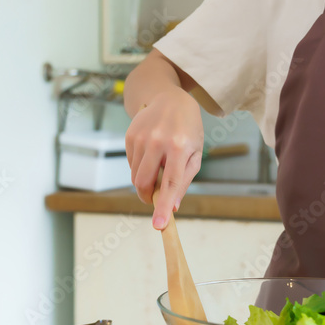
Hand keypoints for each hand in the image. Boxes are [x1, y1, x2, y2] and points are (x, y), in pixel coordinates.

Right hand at [125, 87, 203, 229]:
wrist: (170, 99)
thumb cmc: (188, 130)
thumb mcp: (195, 154)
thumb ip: (183, 181)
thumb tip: (173, 206)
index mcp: (179, 147)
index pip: (170, 184)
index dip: (164, 206)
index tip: (159, 225)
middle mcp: (157, 141)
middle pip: (144, 183)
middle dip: (148, 197)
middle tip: (154, 200)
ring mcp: (141, 137)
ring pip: (135, 176)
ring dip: (145, 181)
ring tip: (158, 166)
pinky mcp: (130, 135)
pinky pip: (131, 164)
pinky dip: (140, 167)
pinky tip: (151, 154)